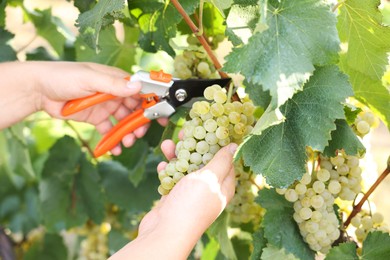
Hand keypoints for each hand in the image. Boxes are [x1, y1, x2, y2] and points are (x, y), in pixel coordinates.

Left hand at [0, 61, 166, 154]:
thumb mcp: (90, 79)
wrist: (38, 90)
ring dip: (128, 132)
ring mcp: (105, 106)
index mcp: (115, 80)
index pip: (139, 91)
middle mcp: (113, 93)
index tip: (160, 114)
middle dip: (140, 122)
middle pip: (134, 108)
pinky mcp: (95, 118)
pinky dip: (114, 140)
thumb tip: (138, 87)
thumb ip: (114, 85)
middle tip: (140, 133)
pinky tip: (116, 149)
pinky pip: (109, 130)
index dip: (151, 102)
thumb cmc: (63, 77)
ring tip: (128, 142)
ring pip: (124, 121)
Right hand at [111, 141, 236, 259]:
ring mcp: (191, 194)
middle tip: (184, 132)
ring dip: (176, 156)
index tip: (209, 127)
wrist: (165, 231)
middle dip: (194, 146)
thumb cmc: (192, 204)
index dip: (217, 143)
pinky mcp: (175, 198)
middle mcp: (208, 189)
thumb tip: (235, 146)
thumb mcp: (210, 177)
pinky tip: (162, 165)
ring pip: (186, 169)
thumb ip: (222, 161)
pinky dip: (167, 171)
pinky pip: (173, 179)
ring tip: (167, 145)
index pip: (225, 160)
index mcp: (223, 186)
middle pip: (203, 161)